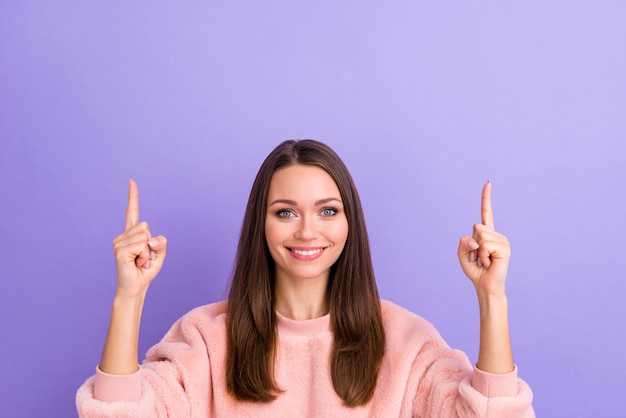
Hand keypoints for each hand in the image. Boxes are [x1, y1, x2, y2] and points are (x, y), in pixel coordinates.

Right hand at [112, 180, 166, 297]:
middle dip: (152, 244)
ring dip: (148, 252)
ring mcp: (119, 242)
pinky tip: (136, 263)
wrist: (136, 287)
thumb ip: (161, 244)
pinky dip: (145, 256)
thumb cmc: (145, 271)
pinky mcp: (119, 250)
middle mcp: (123, 235)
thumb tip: (152, 238)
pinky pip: (142, 245)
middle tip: (144, 257)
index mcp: (132, 234)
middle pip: (146, 226)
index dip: (133, 197)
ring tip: (140, 261)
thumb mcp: (159, 255)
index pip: (132, 212)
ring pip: (145, 237)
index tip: (132, 181)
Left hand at [457, 181, 509, 296]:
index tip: (488, 182)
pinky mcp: (505, 248)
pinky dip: (483, 256)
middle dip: (472, 245)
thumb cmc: (475, 270)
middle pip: (476, 227)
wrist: (485, 286)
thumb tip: (475, 238)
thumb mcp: (462, 254)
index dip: (486, 198)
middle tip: (479, 257)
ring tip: (485, 261)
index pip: (486, 212)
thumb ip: (463, 243)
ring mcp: (502, 240)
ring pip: (480, 236)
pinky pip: (485, 245)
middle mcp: (496, 234)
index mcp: (486, 234)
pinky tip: (489, 263)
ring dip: (478, 252)